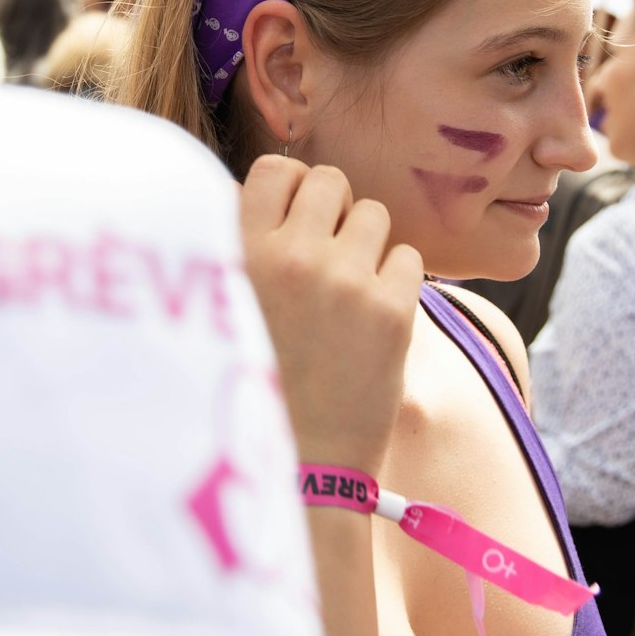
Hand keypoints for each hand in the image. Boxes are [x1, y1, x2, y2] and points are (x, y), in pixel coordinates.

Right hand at [240, 156, 422, 472]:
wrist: (302, 465)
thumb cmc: (259, 384)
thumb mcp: (225, 309)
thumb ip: (239, 248)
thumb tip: (256, 191)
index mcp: (239, 254)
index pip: (274, 169)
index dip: (291, 187)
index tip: (296, 216)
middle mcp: (291, 257)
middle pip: (330, 181)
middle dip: (334, 208)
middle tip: (329, 252)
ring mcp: (345, 282)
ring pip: (374, 214)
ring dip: (368, 243)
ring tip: (351, 289)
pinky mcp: (392, 310)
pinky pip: (409, 256)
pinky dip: (398, 279)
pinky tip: (376, 315)